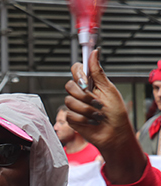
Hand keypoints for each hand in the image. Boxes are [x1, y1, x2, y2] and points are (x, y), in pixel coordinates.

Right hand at [65, 49, 145, 183]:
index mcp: (90, 83)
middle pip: (69, 86)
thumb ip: (97, 72)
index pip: (76, 70)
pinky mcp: (71, 118)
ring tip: (98, 115)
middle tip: (96, 102)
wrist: (114, 133)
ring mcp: (75, 106)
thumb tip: (94, 52)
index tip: (85, 81)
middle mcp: (81, 93)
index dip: (78, 74)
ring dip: (86, 109)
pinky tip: (92, 122)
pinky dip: (83, 119)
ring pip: (69, 102)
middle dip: (84, 95)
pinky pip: (70, 114)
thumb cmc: (115, 112)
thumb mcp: (108, 89)